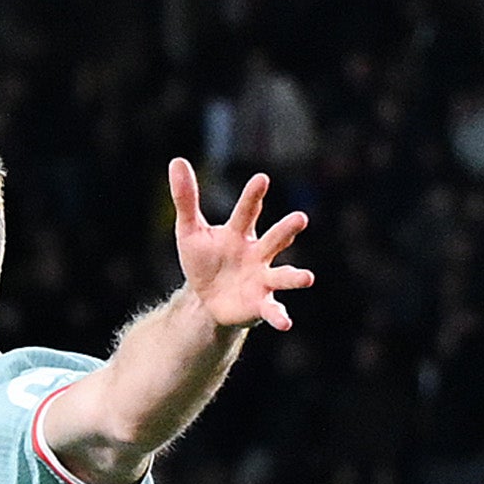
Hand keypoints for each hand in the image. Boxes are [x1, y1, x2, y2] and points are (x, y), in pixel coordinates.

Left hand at [166, 158, 312, 333]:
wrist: (206, 299)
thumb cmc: (204, 260)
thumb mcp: (189, 231)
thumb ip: (186, 199)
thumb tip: (176, 160)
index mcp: (240, 232)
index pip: (247, 211)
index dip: (254, 196)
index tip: (262, 179)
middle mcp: (257, 253)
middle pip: (275, 239)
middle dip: (287, 230)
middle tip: (300, 219)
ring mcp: (262, 278)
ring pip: (282, 275)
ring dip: (294, 277)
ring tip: (307, 278)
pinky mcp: (261, 303)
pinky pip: (273, 309)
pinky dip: (280, 315)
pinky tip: (285, 322)